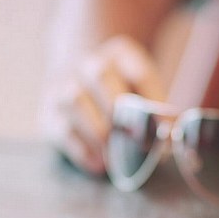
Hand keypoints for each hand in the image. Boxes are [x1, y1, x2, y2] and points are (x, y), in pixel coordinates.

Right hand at [45, 36, 166, 174]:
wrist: (77, 83)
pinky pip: (61, 128)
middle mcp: (87, 62)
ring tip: (116, 155)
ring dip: (98, 130)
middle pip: (101, 74)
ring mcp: (62, 85)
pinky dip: (81, 149)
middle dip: (120, 109)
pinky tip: (99, 164)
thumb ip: (157, 111)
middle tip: (138, 141)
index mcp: (120, 53)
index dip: (154, 101)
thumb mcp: (143, 92)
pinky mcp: (47, 113)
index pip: (139, 72)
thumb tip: (170, 136)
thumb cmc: (121, 94)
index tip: (166, 129)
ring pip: (75, 100)